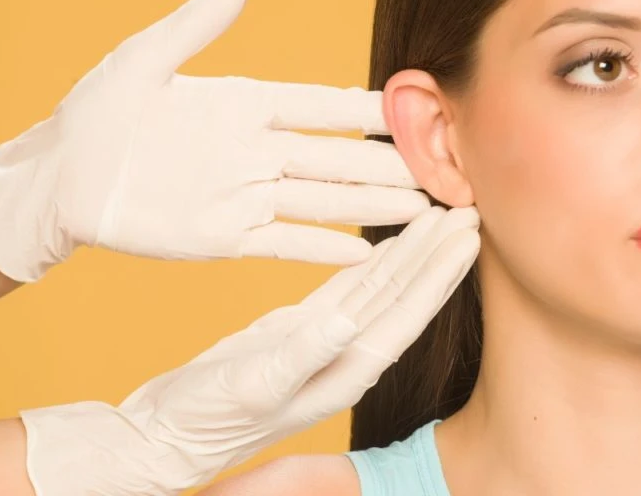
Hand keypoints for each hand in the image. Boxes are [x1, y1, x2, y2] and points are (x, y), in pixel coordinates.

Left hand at [0, 0, 427, 282]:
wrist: (57, 181)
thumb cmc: (94, 114)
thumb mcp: (142, 61)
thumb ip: (193, 26)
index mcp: (242, 105)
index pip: (318, 107)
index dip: (364, 112)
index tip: (413, 112)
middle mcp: (254, 151)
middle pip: (334, 159)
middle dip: (388, 166)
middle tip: (440, 172)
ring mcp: (243, 197)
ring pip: (321, 202)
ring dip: (370, 208)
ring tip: (420, 212)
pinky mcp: (223, 237)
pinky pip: (282, 244)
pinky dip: (321, 249)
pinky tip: (362, 254)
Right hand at [19, 206, 479, 494]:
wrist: (170, 431)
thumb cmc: (208, 418)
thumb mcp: (256, 384)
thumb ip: (302, 353)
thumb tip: (344, 319)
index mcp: (347, 370)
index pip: (408, 314)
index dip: (441, 275)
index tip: (470, 234)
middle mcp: (348, 354)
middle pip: (405, 295)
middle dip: (438, 253)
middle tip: (471, 207)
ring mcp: (327, 341)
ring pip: (381, 288)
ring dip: (412, 253)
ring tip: (439, 215)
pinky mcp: (302, 329)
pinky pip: (348, 288)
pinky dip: (372, 264)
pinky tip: (389, 244)